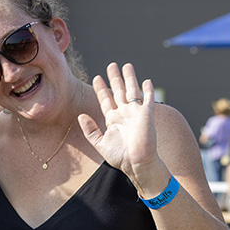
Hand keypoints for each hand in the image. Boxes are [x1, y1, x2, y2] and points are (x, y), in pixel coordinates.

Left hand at [80, 62, 157, 177]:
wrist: (136, 164)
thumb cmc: (119, 157)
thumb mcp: (100, 143)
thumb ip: (90, 130)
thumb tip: (81, 116)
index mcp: (112, 119)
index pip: (106, 99)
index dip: (101, 89)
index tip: (96, 77)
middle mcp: (124, 114)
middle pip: (118, 91)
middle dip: (115, 78)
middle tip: (111, 65)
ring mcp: (136, 113)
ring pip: (132, 91)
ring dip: (130, 78)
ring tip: (126, 65)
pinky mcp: (147, 115)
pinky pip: (148, 100)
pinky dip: (148, 90)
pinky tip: (146, 80)